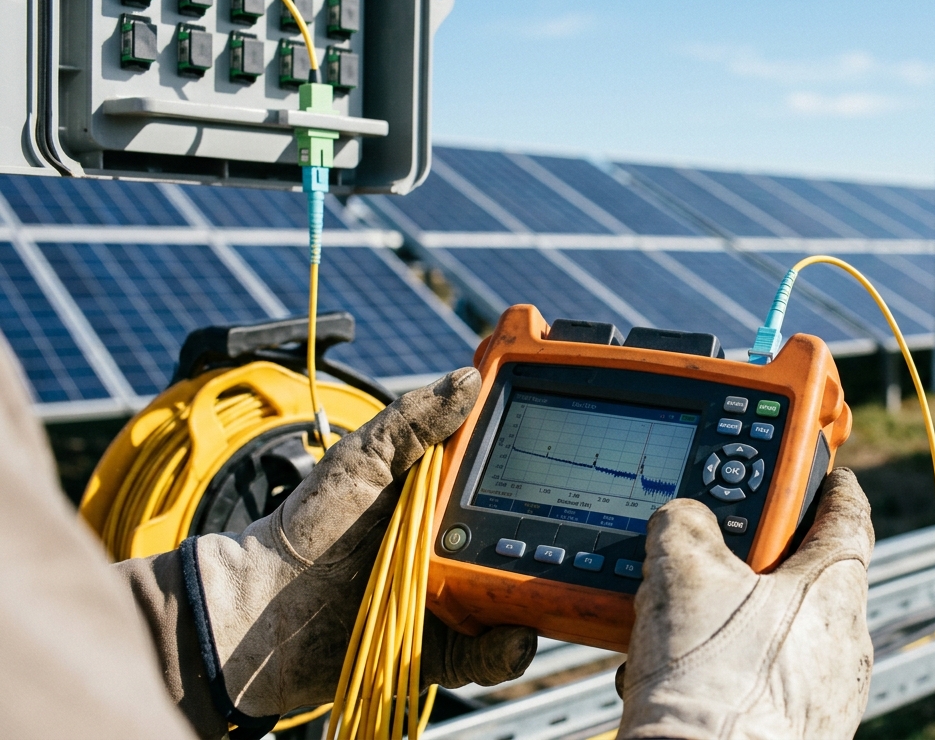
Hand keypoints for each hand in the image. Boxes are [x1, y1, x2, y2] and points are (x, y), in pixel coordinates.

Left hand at [188, 368, 535, 720]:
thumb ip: (412, 421)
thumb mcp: (362, 461)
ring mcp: (452, 598)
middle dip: (553, 538)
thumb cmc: (307, 526)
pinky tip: (518, 635)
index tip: (563, 450)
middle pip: (522, 540)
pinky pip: (488, 653)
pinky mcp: (442, 648)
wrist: (260, 610)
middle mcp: (456, 547)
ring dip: (537, 594)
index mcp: (441, 497)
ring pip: (513, 597)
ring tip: (556, 585)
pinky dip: (508, 649)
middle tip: (575, 531)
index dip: (533, 465)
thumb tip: (469, 378)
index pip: (502, 477)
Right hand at [617, 468, 874, 738]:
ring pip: (777, 633)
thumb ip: (685, 526)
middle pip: (807, 575)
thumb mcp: (681, 575)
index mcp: (835, 588)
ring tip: (677, 621)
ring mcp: (825, 698)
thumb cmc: (714, 688)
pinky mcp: (796, 736)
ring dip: (729, 620)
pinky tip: (678, 677)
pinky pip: (761, 683)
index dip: (831, 484)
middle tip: (715, 545)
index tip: (824, 471)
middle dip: (758, 558)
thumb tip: (683, 518)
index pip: (849, 514)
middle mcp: (844, 645)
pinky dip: (723, 670)